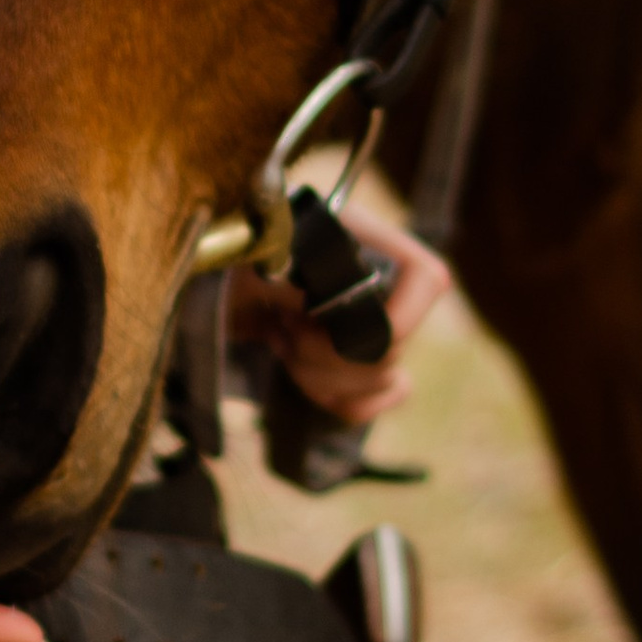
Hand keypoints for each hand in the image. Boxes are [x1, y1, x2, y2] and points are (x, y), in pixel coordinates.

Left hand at [227, 203, 451, 428]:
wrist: (215, 277)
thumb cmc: (240, 251)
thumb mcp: (260, 254)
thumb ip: (292, 275)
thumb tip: (311, 306)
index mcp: (370, 240)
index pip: (426, 280)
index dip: (396, 316)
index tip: (325, 322)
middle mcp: (385, 284)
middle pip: (393, 346)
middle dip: (326, 352)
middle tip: (282, 326)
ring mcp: (376, 327)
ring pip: (383, 379)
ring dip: (320, 373)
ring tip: (280, 339)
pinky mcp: (360, 365)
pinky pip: (376, 401)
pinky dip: (338, 399)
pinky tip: (300, 374)